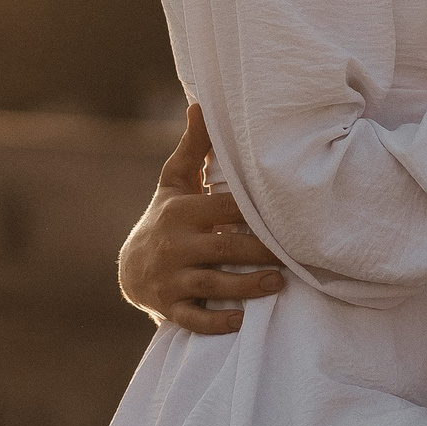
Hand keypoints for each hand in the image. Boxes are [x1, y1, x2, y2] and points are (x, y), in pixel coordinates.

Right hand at [118, 105, 283, 333]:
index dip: (258, 212)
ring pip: (214, 284)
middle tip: (295, 255)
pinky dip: (217, 322)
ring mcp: (171, 279)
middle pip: (226, 247)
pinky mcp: (169, 308)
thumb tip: (201, 103)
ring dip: (248, 286)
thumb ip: (195, 147)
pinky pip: (194, 319)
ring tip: (278, 283)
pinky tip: (240, 321)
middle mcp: (174, 244)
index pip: (226, 209)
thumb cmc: (166, 218)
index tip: (291, 214)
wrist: (131, 268)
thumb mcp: (175, 182)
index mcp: (181, 211)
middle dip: (261, 252)